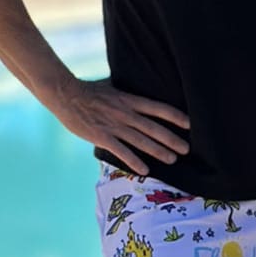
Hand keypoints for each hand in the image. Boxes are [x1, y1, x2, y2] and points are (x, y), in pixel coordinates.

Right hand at [51, 77, 189, 174]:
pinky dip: (135, 162)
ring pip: (142, 141)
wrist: (65, 95)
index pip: (159, 108)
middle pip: (154, 128)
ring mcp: (115, 126)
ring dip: (159, 152)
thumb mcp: (114, 86)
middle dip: (172, 139)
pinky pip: (122, 152)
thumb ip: (128, 92)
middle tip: (187, 149)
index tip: (190, 124)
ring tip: (173, 160)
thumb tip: (141, 86)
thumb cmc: (90, 89)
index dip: (176, 116)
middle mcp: (126, 113)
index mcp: (131, 99)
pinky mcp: (102, 137)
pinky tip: (145, 170)